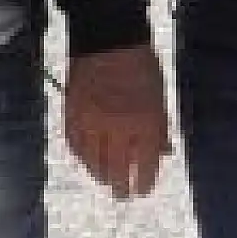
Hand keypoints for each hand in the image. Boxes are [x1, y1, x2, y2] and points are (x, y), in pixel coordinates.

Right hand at [65, 44, 171, 198]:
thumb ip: (160, 127)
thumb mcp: (160, 96)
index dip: (143, 182)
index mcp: (145, 123)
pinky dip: (82, 158)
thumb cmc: (142, 66)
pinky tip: (87, 163)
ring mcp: (92, 124)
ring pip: (92, 163)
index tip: (143, 190)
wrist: (108, 41)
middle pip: (116, 171)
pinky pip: (75, 146)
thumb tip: (165, 152)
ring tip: (105, 182)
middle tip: (123, 195)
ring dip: (99, 176)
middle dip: (120, 187)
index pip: (144, 166)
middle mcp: (118, 129)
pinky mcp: (71, 116)